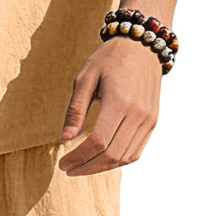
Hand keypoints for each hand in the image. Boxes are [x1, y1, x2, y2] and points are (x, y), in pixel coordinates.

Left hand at [58, 39, 161, 174]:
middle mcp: (138, 114)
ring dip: (102, 167)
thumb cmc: (109, 58)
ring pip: (125, 157)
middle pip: (112, 154)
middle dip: (87, 167)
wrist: (142, 46)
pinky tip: (101, 159)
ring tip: (82, 167)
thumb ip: (76, 109)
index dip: (78, 157)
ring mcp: (148, 119)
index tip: (62, 164)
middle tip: (69, 170)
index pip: (98, 142)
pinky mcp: (153, 121)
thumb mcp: (85, 78)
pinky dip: (118, 161)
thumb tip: (65, 138)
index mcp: (119, 101)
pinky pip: (136, 151)